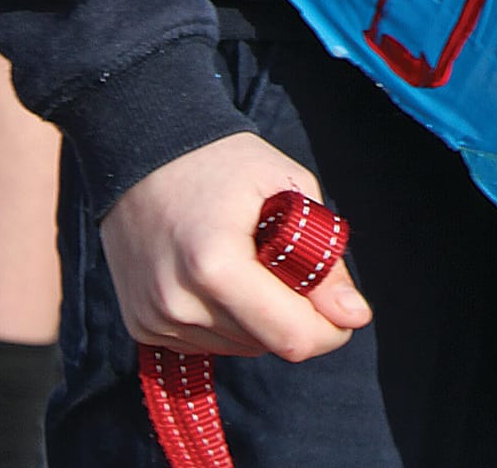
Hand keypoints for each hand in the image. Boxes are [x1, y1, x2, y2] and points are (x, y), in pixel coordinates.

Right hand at [102, 133, 371, 360]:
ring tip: (251, 261)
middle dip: (293, 315)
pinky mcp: (142, 325)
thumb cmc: (223, 161)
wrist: (145, 148)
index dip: (330, 329)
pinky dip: (228, 319)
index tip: (345, 308)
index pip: (290, 336)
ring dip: (259, 319)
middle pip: (265, 344)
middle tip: (290, 262)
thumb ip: (323, 258)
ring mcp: (154, 319)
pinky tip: (222, 275)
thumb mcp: (287, 188)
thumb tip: (354, 317)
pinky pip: (206, 342)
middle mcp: (178, 304)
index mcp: (215, 265)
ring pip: (238, 347)